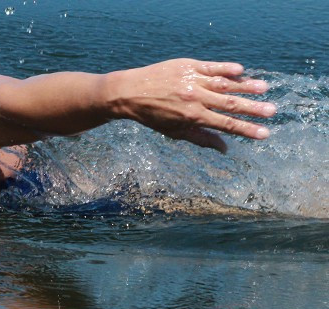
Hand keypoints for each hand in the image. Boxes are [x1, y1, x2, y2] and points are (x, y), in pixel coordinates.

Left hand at [108, 59, 276, 151]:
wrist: (129, 93)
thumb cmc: (153, 116)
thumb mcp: (175, 131)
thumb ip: (202, 139)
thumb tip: (225, 149)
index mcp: (192, 117)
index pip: (225, 124)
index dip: (246, 130)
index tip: (264, 134)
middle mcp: (195, 98)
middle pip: (229, 104)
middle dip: (252, 109)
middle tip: (273, 111)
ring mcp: (192, 80)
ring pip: (224, 83)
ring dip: (246, 86)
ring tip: (265, 88)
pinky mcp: (188, 65)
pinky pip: (211, 66)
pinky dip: (226, 68)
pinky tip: (241, 70)